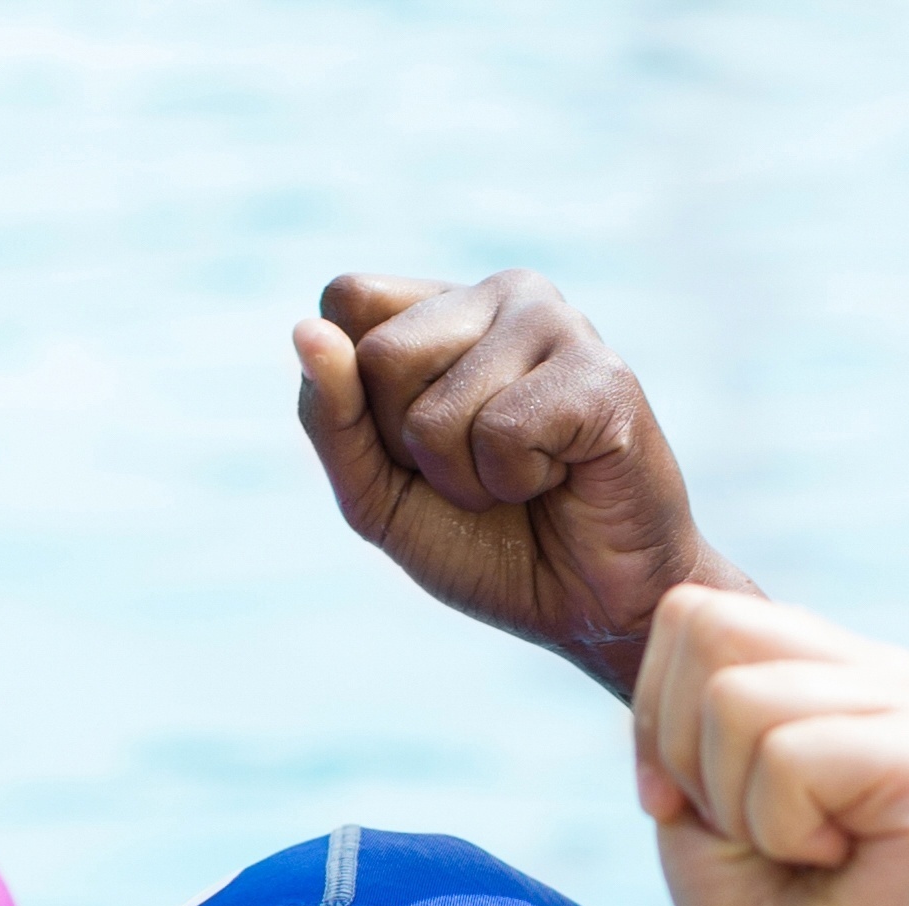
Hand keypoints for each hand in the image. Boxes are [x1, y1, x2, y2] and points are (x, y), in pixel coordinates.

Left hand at [294, 271, 738, 686]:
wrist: (592, 608)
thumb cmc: (492, 545)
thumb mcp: (379, 494)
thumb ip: (332, 417)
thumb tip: (308, 330)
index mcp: (446, 306)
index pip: (347, 301)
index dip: (358, 397)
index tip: (418, 444)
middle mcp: (504, 294)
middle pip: (381, 355)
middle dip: (412, 449)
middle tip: (480, 471)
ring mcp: (558, 323)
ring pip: (437, 409)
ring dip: (468, 478)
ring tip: (526, 480)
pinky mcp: (601, 375)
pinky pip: (502, 434)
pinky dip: (518, 483)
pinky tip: (562, 479)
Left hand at [634, 586, 908, 905]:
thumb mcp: (696, 788)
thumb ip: (691, 693)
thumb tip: (687, 615)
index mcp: (832, 664)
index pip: (693, 614)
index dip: (657, 720)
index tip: (698, 807)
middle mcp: (886, 671)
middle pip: (708, 631)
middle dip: (688, 754)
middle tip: (752, 832)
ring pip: (739, 699)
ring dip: (738, 803)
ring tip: (798, 851)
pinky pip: (789, 756)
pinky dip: (780, 830)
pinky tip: (832, 863)